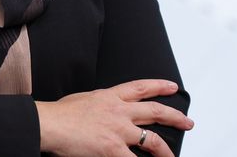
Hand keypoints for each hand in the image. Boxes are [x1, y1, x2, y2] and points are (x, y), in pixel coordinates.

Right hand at [34, 79, 193, 156]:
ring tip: (172, 156)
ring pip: (152, 140)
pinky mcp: (113, 149)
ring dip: (166, 150)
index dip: (159, 86)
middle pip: (154, 111)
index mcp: (110, 97)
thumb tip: (101, 109)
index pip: (140, 88)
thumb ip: (98, 104)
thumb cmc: (59, 114)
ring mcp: (118, 130)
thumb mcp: (83, 99)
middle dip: (174, 117)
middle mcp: (119, 111)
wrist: (49, 123)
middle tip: (187, 122)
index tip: (171, 87)